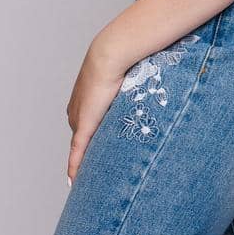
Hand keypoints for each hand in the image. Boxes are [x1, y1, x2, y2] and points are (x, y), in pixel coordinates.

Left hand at [65, 35, 129, 183]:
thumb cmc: (124, 57)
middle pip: (82, 139)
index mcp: (84, 99)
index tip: (98, 151)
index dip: (93, 138)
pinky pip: (77, 152)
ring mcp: (78, 118)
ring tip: (91, 179)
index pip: (86, 125)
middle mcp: (76, 111)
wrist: (112, 53)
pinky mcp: (84, 125)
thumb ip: (136, 81)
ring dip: (86, 161)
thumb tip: (159, 73)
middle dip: (88, 154)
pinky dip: (75, 166)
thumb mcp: (129, 72)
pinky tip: (74, 181)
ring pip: (81, 147)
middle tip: (96, 171)